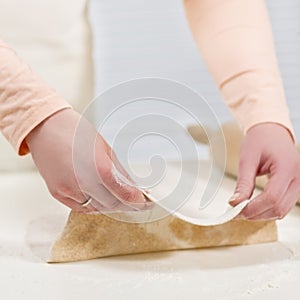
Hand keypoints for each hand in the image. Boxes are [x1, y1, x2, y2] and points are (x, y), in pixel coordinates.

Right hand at [26, 108, 147, 212]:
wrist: (45, 126)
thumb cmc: (76, 132)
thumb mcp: (104, 148)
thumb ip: (119, 171)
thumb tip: (133, 187)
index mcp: (98, 167)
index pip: (124, 194)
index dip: (137, 201)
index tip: (146, 203)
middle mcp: (82, 183)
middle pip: (111, 204)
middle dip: (127, 205)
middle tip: (136, 202)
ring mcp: (67, 190)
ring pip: (96, 208)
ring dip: (111, 206)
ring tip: (120, 199)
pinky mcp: (57, 193)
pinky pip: (80, 207)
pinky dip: (94, 206)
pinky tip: (101, 198)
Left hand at [229, 123, 299, 219]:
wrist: (271, 131)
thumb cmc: (260, 140)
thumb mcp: (247, 159)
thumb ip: (243, 182)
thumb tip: (235, 202)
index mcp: (287, 168)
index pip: (272, 197)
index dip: (253, 208)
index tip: (235, 211)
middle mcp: (298, 178)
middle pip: (278, 208)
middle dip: (256, 214)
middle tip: (236, 213)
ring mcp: (299, 183)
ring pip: (282, 210)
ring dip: (262, 214)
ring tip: (243, 209)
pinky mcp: (295, 187)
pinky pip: (283, 205)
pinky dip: (268, 209)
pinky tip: (253, 206)